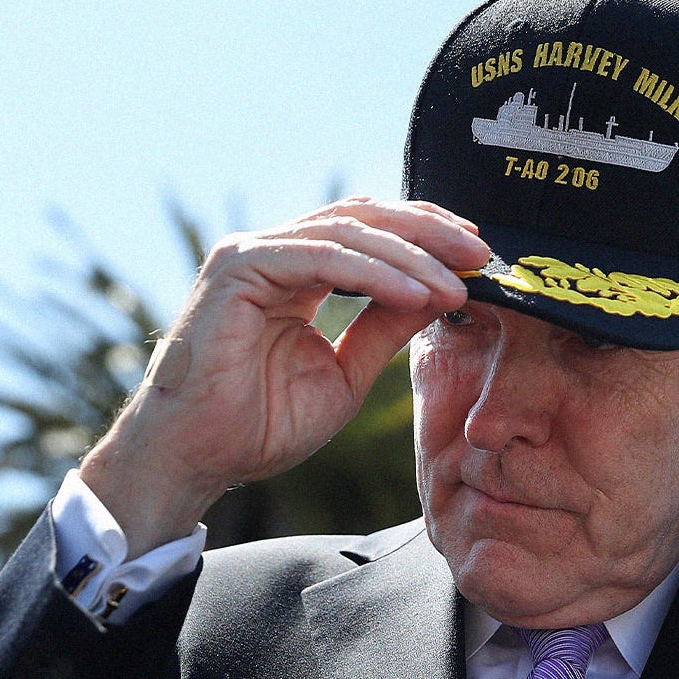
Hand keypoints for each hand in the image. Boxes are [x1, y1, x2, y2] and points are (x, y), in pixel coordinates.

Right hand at [80, 199, 489, 556]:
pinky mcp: (238, 267)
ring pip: (348, 232)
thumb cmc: (261, 425)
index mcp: (298, 272)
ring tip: (458, 282)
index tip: (476, 255)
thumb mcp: (348, 372)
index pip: (370, 231)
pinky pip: (321, 258)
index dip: (426, 236)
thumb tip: (445, 290)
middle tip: (481, 254)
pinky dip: (375, 273)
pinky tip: (417, 293)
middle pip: (365, 218)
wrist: (198, 461)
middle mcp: (275, 252)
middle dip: (429, 232)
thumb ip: (389, 327)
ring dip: (412, 255)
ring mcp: (253, 253)